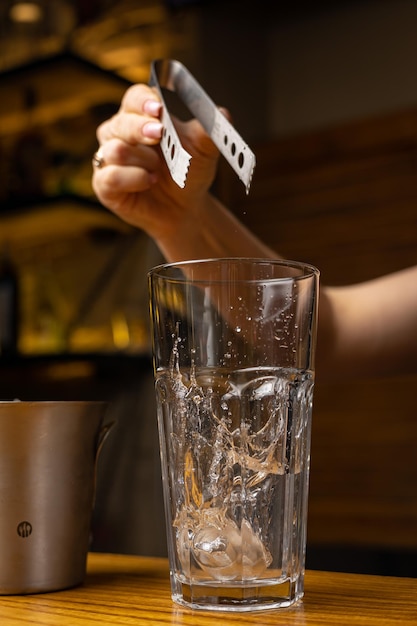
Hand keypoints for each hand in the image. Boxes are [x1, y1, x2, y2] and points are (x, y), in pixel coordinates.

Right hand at [92, 83, 220, 244]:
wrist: (184, 208)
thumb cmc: (187, 173)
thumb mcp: (203, 152)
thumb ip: (209, 133)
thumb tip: (224, 115)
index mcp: (140, 116)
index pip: (134, 98)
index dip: (144, 101)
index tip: (158, 108)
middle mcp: (119, 134)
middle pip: (121, 122)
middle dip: (140, 127)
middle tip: (159, 133)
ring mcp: (109, 159)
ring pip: (115, 150)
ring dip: (142, 160)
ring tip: (159, 171)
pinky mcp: (104, 185)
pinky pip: (110, 177)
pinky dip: (133, 179)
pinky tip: (149, 181)